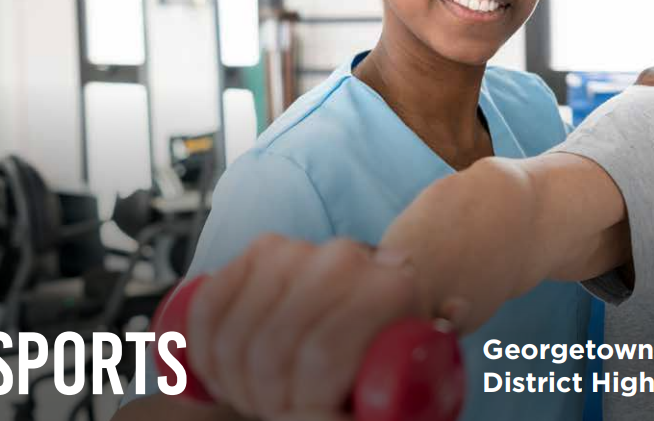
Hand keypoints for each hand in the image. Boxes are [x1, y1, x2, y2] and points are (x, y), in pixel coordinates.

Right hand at [184, 235, 425, 419]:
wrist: (381, 279)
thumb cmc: (398, 331)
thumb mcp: (425, 348)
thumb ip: (435, 339)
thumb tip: (451, 315)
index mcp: (391, 286)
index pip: (322, 357)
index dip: (303, 403)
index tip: (306, 417)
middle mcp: (345, 258)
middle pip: (275, 349)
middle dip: (263, 394)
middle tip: (272, 412)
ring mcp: (301, 249)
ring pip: (237, 330)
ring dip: (231, 375)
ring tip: (247, 395)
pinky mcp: (262, 248)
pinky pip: (213, 298)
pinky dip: (202, 339)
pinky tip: (210, 366)